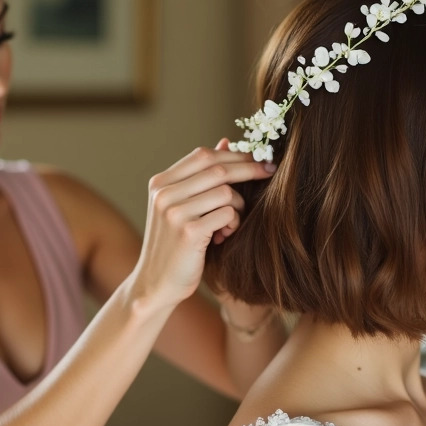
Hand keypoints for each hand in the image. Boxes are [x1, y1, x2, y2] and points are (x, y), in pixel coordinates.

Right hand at [129, 143, 274, 311]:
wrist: (156, 284)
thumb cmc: (175, 245)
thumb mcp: (182, 207)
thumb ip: (201, 177)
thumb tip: (226, 141)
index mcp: (160, 183)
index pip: (203, 155)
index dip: (235, 154)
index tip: (259, 158)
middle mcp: (164, 194)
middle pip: (217, 169)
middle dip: (249, 169)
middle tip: (270, 172)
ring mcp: (174, 212)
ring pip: (225, 192)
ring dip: (238, 206)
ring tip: (231, 223)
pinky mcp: (188, 232)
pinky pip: (226, 214)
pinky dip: (233, 223)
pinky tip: (223, 236)